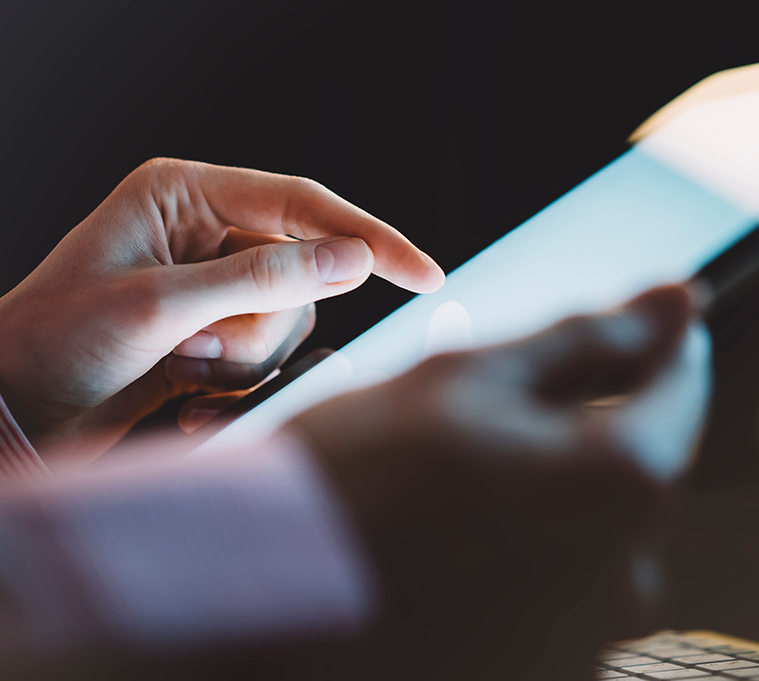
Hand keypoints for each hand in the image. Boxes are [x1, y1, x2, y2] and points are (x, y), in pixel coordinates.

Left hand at [0, 158, 443, 462]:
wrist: (13, 408)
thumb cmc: (57, 341)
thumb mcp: (160, 305)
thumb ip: (263, 278)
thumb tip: (354, 258)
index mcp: (187, 193)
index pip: (303, 203)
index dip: (368, 238)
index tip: (423, 274)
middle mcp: (208, 230)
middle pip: (302, 270)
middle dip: (262, 324)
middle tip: (199, 349)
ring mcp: (215, 283)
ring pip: (289, 319)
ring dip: (245, 358)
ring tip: (183, 368)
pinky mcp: (217, 328)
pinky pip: (268, 353)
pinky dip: (237, 382)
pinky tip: (187, 393)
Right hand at [288, 285, 692, 680]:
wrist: (263, 596)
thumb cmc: (355, 480)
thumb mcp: (471, 379)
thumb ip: (587, 339)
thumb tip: (672, 300)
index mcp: (619, 485)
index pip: (681, 387)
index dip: (657, 344)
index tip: (640, 322)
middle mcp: (624, 575)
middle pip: (627, 460)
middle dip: (572, 421)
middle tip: (482, 411)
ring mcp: (583, 635)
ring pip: (585, 521)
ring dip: (538, 484)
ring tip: (444, 480)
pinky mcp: (539, 669)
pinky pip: (555, 580)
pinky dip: (517, 542)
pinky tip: (444, 533)